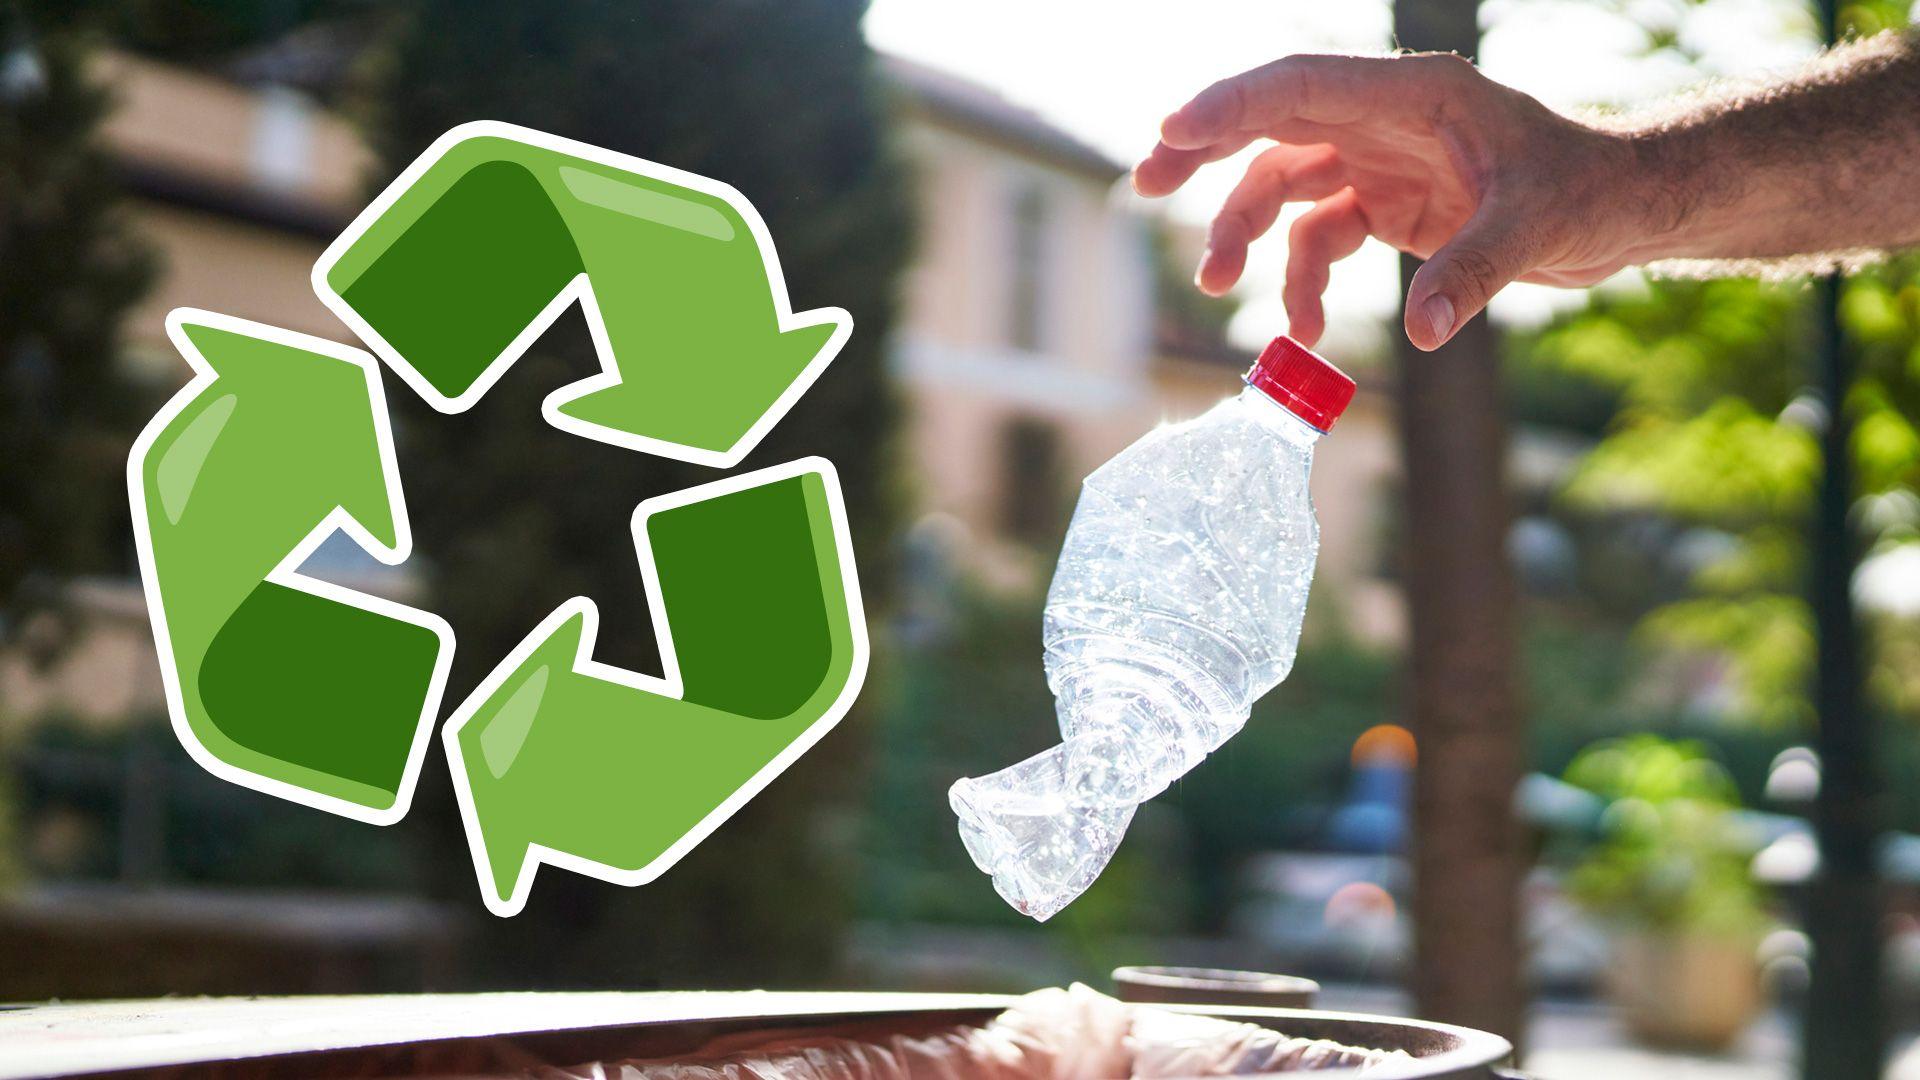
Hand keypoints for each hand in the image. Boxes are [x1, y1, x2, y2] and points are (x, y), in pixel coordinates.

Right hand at [1134, 53, 1653, 350]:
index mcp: (1414, 94)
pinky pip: (1319, 240)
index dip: (1233, 103)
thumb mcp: (1539, 224)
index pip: (1302, 85)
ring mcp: (1379, 163)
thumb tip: (1423, 329)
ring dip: (1245, 234)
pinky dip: (1302, 284)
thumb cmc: (1589, 191)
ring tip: (1218, 287)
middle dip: (1205, 152)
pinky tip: (1306, 332)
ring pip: (1283, 187)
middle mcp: (1384, 120)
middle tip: (1146, 183)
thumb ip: (1475, 272)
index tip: (1173, 132)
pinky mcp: (1385, 207)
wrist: (1620, 210)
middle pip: (1271, 124)